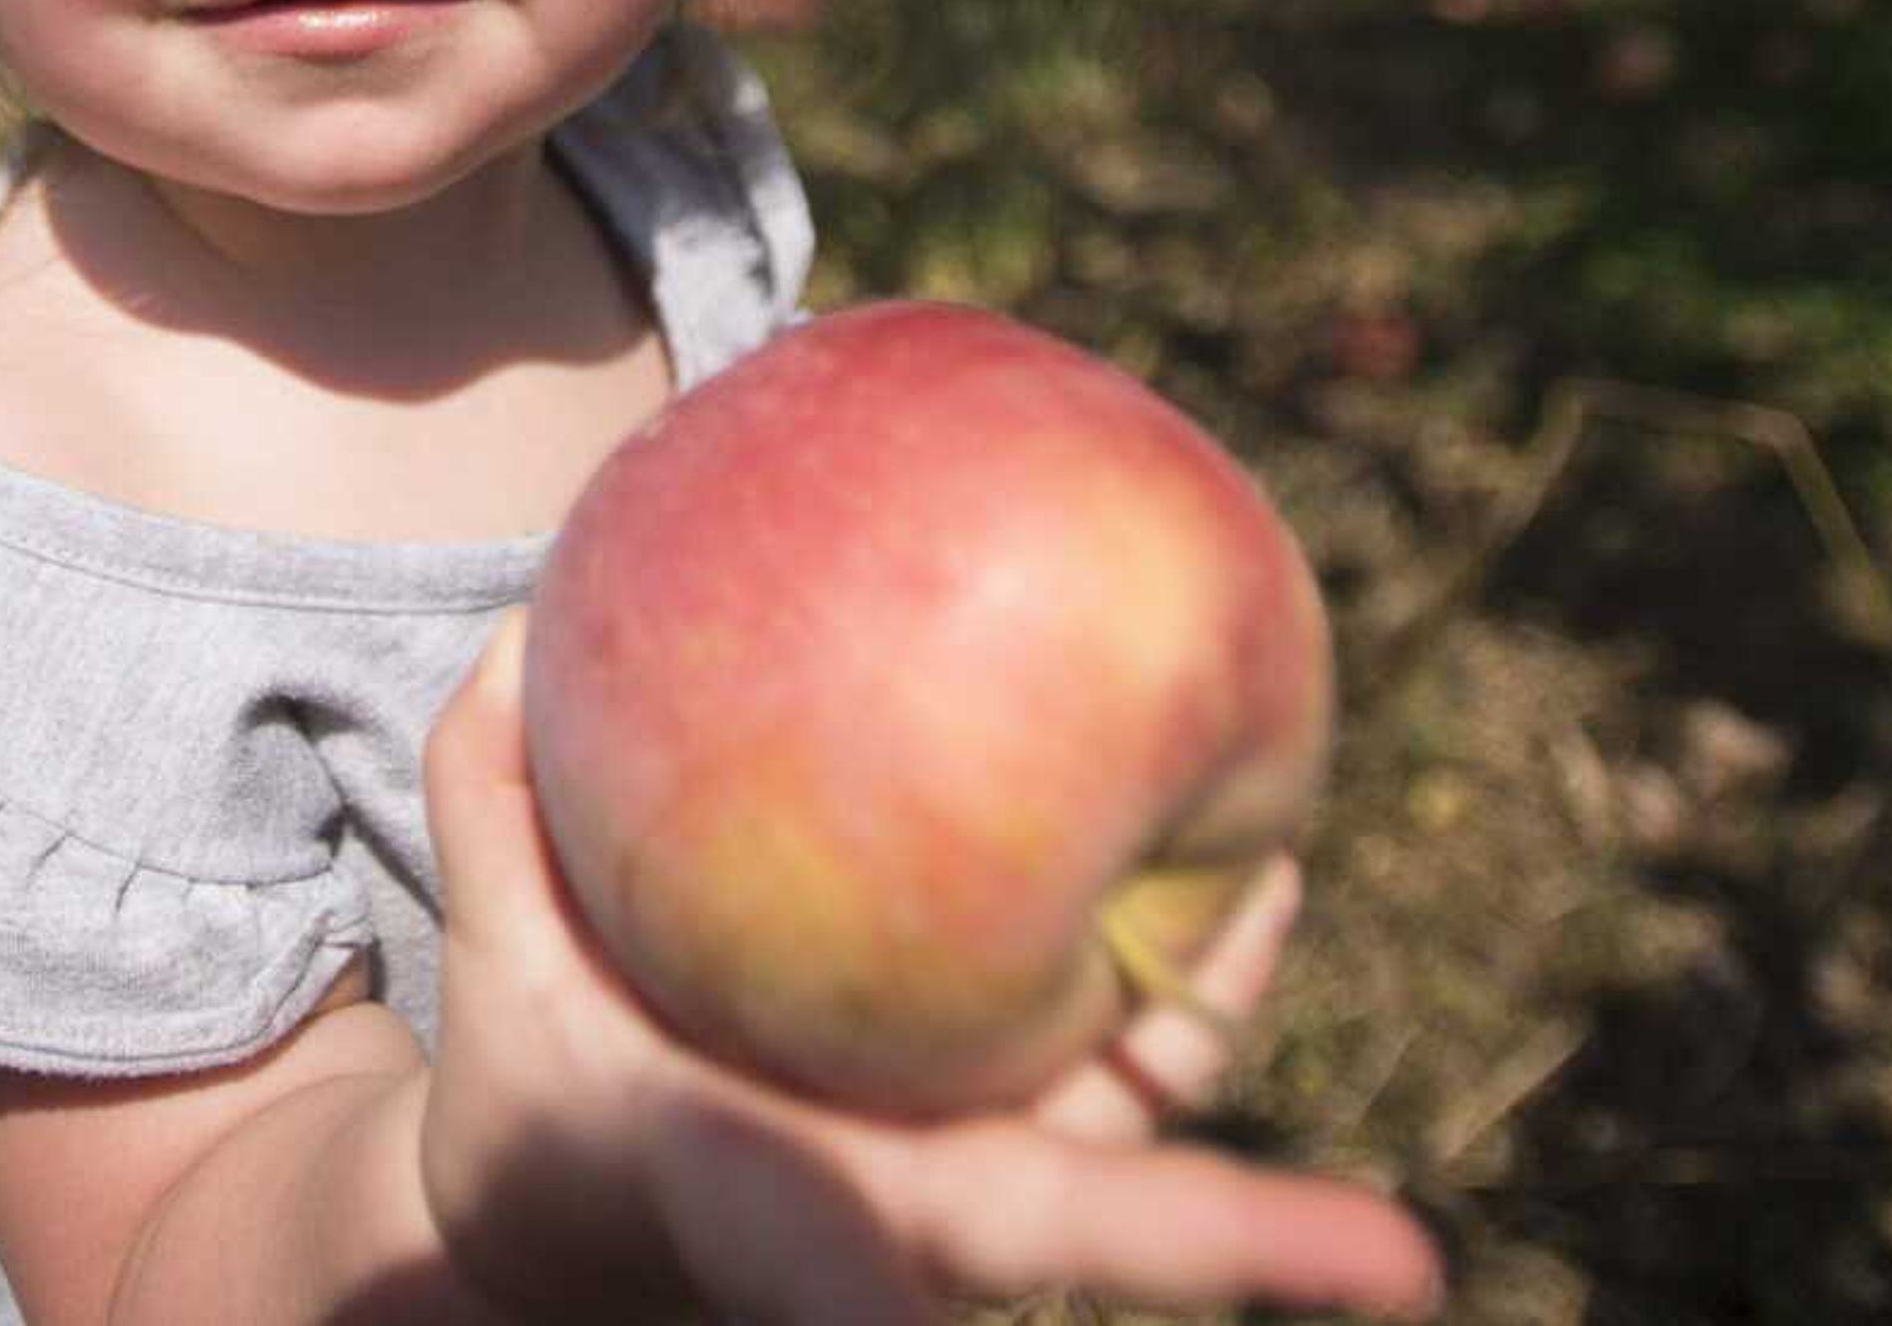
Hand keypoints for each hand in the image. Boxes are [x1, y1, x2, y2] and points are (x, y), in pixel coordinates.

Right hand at [417, 613, 1442, 1324]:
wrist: (577, 1226)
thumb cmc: (543, 1102)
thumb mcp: (497, 973)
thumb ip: (494, 808)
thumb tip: (527, 631)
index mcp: (775, 1213)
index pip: (847, 1275)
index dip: (910, 1290)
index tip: (1028, 1298)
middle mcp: (907, 1230)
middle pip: (1088, 1238)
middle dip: (1232, 1252)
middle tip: (1397, 1265)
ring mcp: (972, 1200)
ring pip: (1134, 1135)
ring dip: (1215, 1021)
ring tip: (1275, 876)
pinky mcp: (1004, 1144)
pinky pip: (1112, 1060)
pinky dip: (1173, 967)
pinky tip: (1221, 848)